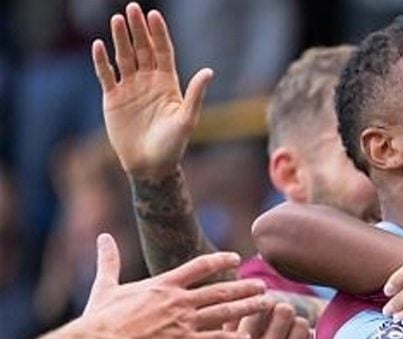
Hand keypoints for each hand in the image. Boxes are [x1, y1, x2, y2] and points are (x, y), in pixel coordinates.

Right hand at [83, 234, 270, 338]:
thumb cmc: (101, 317)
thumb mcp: (106, 286)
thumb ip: (109, 261)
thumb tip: (102, 238)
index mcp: (164, 284)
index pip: (199, 266)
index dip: (220, 260)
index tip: (236, 257)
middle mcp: (180, 300)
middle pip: (220, 290)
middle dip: (244, 287)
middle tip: (263, 285)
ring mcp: (184, 322)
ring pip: (224, 313)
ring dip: (248, 308)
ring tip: (267, 305)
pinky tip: (249, 338)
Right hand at [92, 3, 212, 178]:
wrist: (150, 165)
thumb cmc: (172, 145)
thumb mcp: (187, 119)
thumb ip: (195, 94)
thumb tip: (209, 71)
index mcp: (168, 84)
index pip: (163, 52)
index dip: (159, 34)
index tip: (155, 15)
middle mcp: (148, 81)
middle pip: (143, 49)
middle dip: (138, 29)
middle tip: (132, 8)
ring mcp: (130, 88)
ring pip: (124, 57)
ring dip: (120, 39)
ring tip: (116, 19)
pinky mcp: (113, 98)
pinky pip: (106, 75)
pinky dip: (102, 61)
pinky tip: (99, 45)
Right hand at [223, 303, 311, 338]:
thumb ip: (232, 319)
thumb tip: (245, 288)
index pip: (261, 307)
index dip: (264, 302)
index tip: (264, 306)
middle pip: (285, 310)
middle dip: (282, 310)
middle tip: (279, 318)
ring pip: (301, 323)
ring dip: (295, 325)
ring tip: (287, 334)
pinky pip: (312, 338)